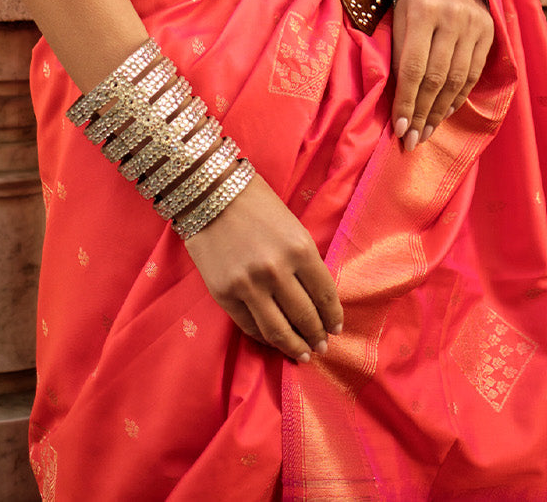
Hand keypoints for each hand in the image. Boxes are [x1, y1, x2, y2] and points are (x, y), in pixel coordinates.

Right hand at [183, 171, 342, 362]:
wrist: (210, 193)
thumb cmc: (256, 203)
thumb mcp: (291, 227)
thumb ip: (304, 260)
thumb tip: (316, 298)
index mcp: (300, 249)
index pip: (325, 295)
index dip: (333, 316)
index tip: (336, 328)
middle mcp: (277, 271)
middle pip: (305, 316)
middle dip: (317, 335)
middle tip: (321, 345)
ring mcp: (249, 285)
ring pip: (278, 330)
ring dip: (294, 346)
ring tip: (302, 353)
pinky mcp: (224, 294)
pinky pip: (249, 326)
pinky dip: (264, 338)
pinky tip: (273, 340)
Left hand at [391, 0, 493, 150]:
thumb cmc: (412, 0)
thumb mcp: (398, 18)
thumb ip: (399, 55)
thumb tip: (399, 105)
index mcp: (421, 11)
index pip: (413, 67)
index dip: (407, 102)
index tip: (400, 130)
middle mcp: (451, 18)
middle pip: (436, 78)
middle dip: (423, 113)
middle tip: (413, 140)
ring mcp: (473, 25)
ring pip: (458, 80)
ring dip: (441, 111)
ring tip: (427, 132)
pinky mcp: (488, 32)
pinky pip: (473, 73)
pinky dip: (459, 97)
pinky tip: (445, 112)